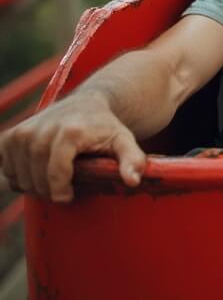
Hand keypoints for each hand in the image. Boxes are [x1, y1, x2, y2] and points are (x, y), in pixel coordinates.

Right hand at [0, 92, 146, 202]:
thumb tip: (133, 180)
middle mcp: (42, 129)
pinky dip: (20, 176)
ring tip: (53, 179)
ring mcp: (24, 131)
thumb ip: (132, 161)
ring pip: (19, 176)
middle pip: (36, 178)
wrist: (86, 104)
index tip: (68, 196)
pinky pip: (7, 169)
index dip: (61, 191)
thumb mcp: (125, 141)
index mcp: (70, 132)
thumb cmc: (106, 127)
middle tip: (62, 189)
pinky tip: (38, 170)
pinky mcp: (11, 135)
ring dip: (34, 186)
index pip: (56, 174)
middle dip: (49, 191)